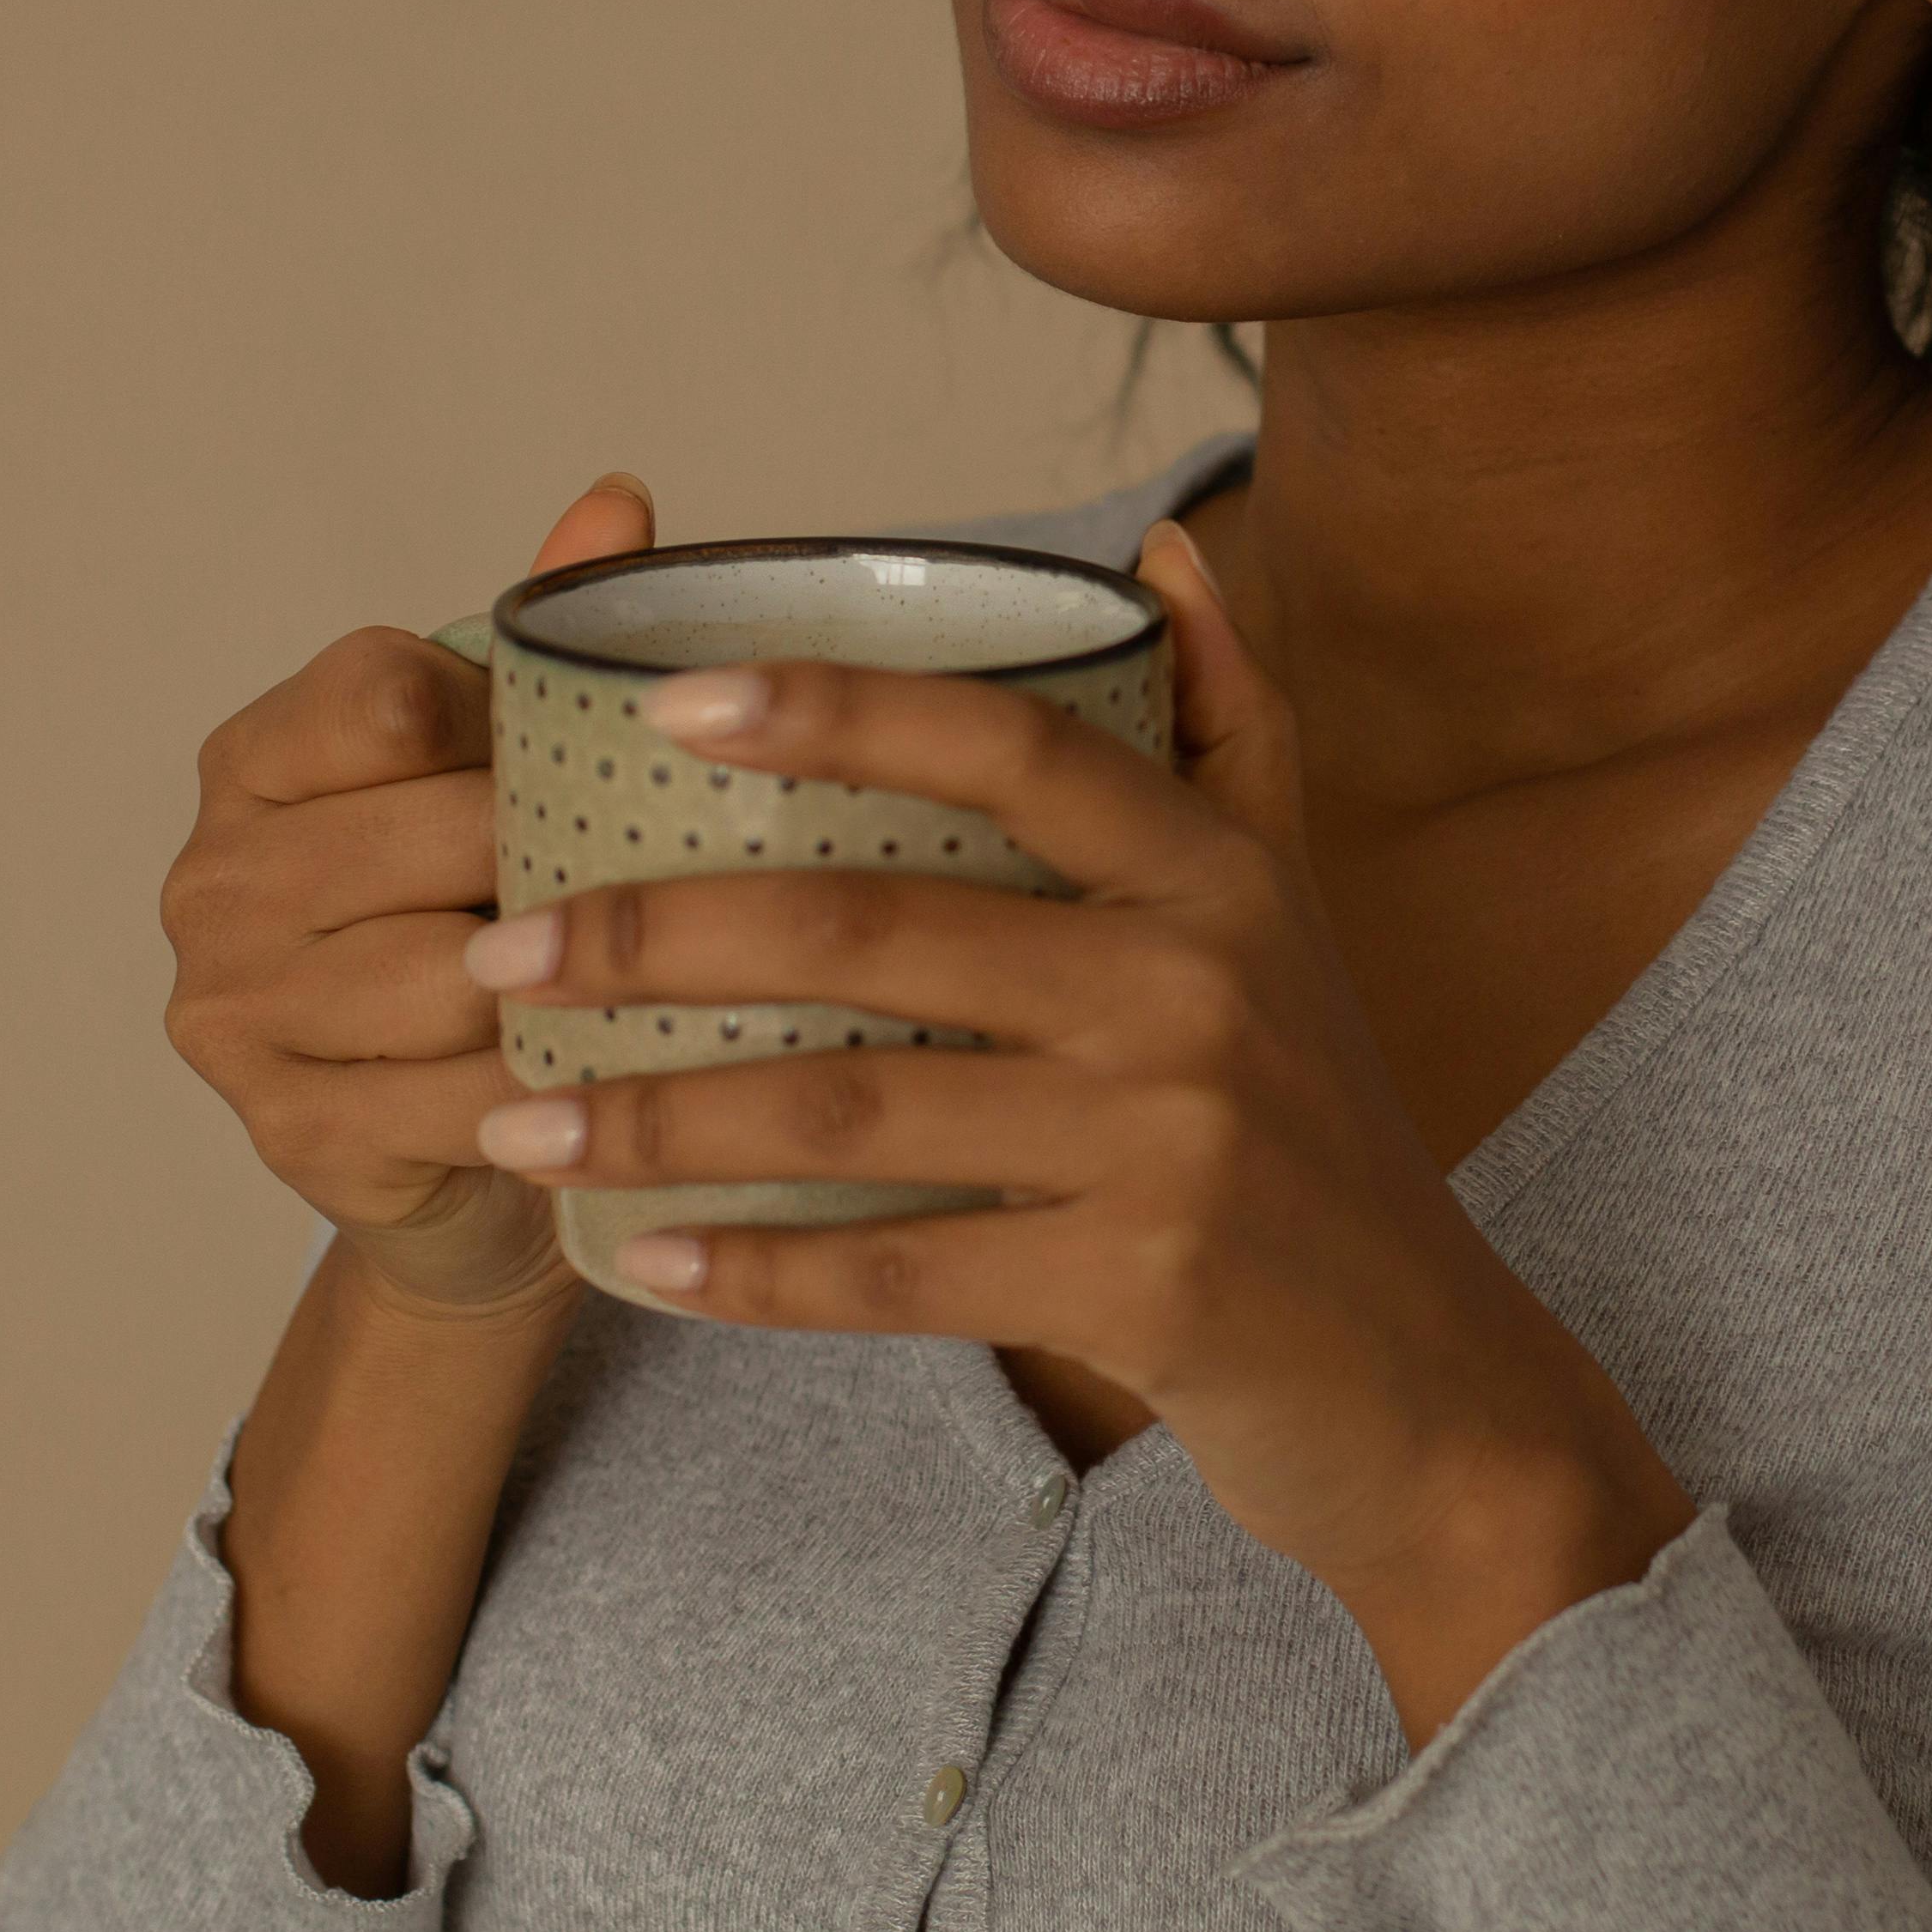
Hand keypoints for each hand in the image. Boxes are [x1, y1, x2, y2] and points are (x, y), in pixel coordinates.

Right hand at [159, 473, 659, 1330]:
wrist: (461, 1148)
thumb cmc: (486, 914)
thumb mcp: (505, 768)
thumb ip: (542, 641)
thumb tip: (621, 495)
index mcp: (254, 758)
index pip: (386, 697)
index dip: (505, 727)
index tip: (575, 764)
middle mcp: (213, 878)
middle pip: (437, 838)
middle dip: (561, 862)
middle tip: (661, 882)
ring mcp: (234, 1013)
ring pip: (451, 977)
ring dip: (569, 985)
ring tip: (649, 978)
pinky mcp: (287, 1133)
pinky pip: (457, 1100)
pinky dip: (554, 1092)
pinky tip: (614, 1084)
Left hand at [454, 519, 1695, 1732]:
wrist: (1429, 1381)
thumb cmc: (1319, 1135)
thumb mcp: (1294, 919)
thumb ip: (1233, 730)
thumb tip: (1165, 550)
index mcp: (1215, 874)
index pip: (1009, 744)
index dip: (834, 709)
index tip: (666, 704)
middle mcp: (1197, 987)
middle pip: (876, 929)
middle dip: (657, 936)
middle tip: (502, 948)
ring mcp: (1172, 1142)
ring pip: (854, 1110)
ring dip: (659, 1118)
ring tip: (520, 1120)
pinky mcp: (1143, 1289)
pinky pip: (900, 1274)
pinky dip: (758, 1274)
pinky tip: (647, 1265)